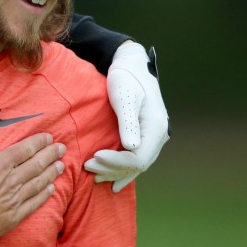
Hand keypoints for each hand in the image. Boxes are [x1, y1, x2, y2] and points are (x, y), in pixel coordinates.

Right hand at [0, 105, 65, 245]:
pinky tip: (50, 191)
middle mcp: (11, 181)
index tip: (49, 138)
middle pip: (36, 165)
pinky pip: (34, 204)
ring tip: (61, 166)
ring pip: (38, 183)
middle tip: (62, 148)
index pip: (24, 150)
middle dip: (50, 155)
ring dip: (50, 173)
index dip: (38, 143)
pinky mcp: (13, 217)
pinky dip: (44, 195)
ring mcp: (14, 200)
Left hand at [84, 41, 169, 192]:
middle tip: (88, 166)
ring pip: (136, 165)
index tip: (94, 156)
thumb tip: (131, 147)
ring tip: (94, 176)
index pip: (138, 158)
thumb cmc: (126, 78)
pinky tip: (112, 180)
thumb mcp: (124, 97)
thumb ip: (128, 122)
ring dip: (115, 172)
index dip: (116, 162)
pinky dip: (122, 170)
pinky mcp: (144, 136)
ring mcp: (152, 138)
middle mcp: (158, 136)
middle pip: (137, 165)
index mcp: (156, 127)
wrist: (131, 66)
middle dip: (112, 168)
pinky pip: (135, 159)